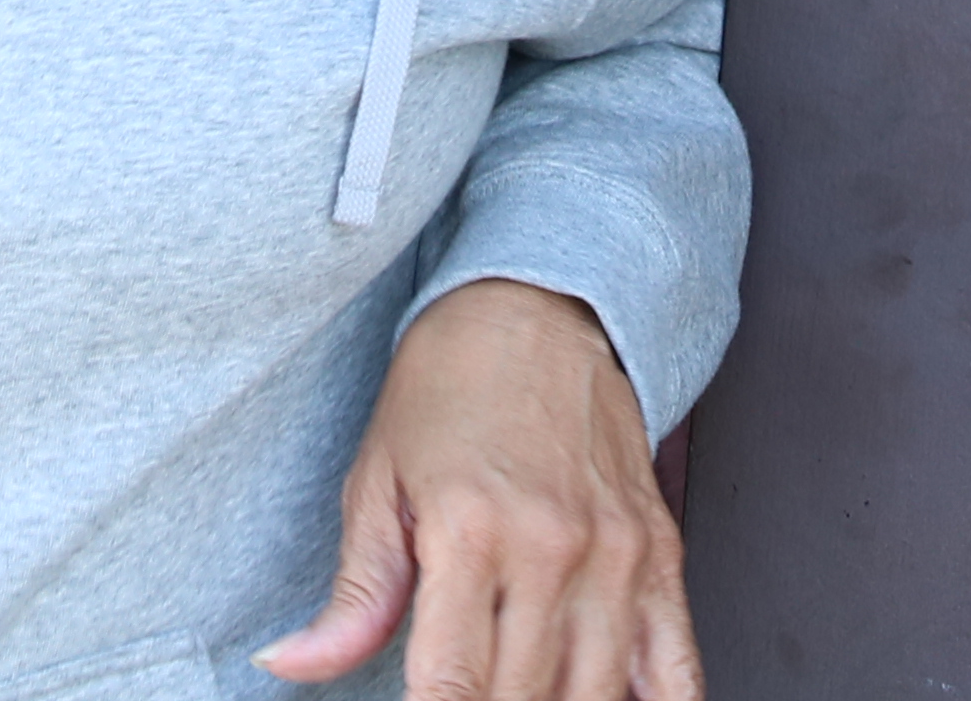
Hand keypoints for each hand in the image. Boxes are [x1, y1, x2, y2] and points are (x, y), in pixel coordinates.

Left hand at [262, 279, 694, 700]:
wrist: (534, 308)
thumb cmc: (448, 388)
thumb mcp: (376, 482)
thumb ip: (352, 595)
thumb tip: (292, 664)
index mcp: (469, 532)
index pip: (451, 686)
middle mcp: (550, 549)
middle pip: (521, 700)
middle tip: (464, 697)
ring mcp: (616, 556)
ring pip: (594, 697)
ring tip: (519, 693)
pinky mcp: (661, 555)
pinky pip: (678, 670)